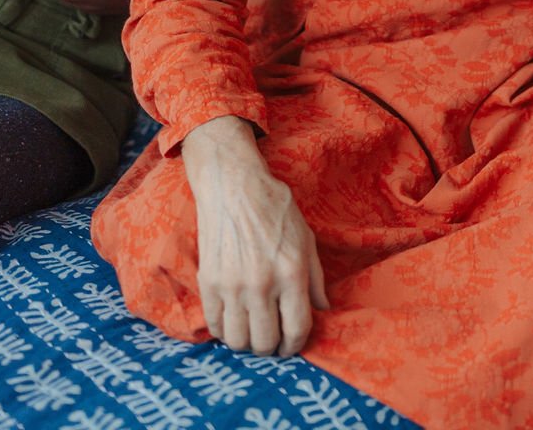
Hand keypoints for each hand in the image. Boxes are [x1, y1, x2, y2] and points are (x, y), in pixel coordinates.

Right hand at [182, 116, 327, 356]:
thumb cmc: (274, 207)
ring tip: (251, 329)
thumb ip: (316, 277)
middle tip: (271, 336)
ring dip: (246, 341)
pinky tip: (232, 318)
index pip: (296, 329)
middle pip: (265, 342)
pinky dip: (224, 330)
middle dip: (271, 346)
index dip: (295, 345)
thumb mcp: (305, 237)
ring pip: (238, 341)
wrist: (233, 185)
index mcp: (291, 272)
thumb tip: (323, 309)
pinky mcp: (209, 282)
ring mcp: (232, 286)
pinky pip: (215, 326)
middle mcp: (262, 284)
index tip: (291, 345)